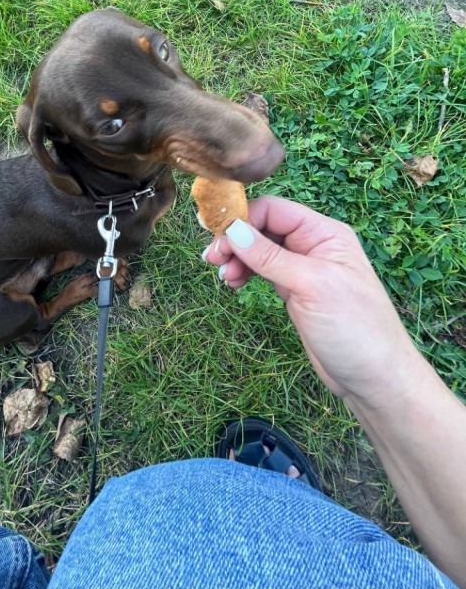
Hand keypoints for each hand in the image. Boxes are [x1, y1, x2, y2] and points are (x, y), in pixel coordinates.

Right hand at [203, 195, 420, 407]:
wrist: (374, 378)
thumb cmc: (355, 328)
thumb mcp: (310, 286)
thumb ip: (270, 257)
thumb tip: (233, 231)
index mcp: (325, 233)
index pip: (275, 210)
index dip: (244, 219)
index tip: (219, 239)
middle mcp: (314, 245)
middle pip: (264, 227)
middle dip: (237, 240)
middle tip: (213, 261)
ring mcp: (304, 269)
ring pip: (260, 250)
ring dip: (238, 258)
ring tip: (224, 278)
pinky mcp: (296, 291)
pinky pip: (264, 271)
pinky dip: (246, 273)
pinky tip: (234, 284)